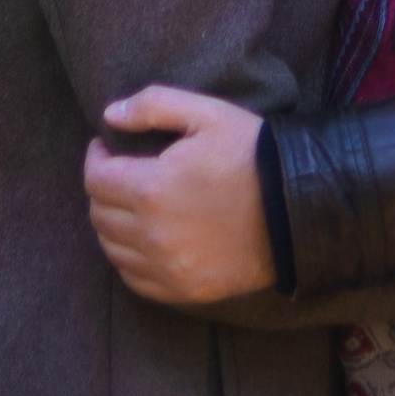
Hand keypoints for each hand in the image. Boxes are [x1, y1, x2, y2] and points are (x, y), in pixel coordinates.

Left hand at [84, 87, 275, 303]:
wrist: (298, 208)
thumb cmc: (253, 154)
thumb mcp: (208, 114)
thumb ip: (154, 105)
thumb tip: (109, 115)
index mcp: (151, 188)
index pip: (96, 178)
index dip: (96, 157)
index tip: (107, 147)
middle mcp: (151, 234)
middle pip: (99, 214)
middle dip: (103, 189)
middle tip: (120, 173)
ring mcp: (167, 267)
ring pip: (111, 248)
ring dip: (113, 224)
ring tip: (131, 205)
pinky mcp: (183, 289)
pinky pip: (134, 278)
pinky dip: (130, 258)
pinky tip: (145, 239)